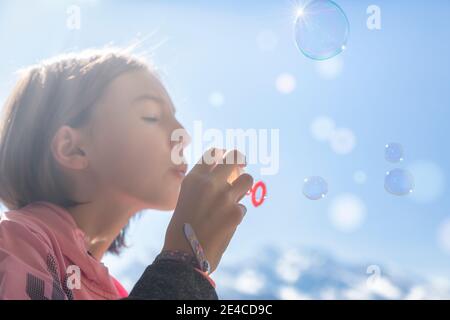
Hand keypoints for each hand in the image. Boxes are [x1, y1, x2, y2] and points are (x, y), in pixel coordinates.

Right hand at [162, 148, 252, 273]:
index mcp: (194, 179)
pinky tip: (225, 224)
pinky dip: (237, 214)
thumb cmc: (182, 227)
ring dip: (244, 185)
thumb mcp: (186, 198)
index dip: (221, 154)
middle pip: (234, 157)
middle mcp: (210, 183)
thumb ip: (203, 186)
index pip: (212, 154)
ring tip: (237, 195)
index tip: (225, 157)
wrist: (184, 254)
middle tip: (242, 164)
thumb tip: (226, 178)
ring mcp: (225, 197)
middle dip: (240, 159)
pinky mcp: (236, 213)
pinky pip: (243, 207)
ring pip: (247, 179)